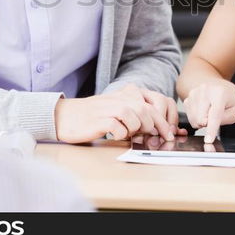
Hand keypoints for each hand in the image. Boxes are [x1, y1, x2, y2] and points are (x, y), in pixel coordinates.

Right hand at [55, 84, 183, 142]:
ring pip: (137, 119)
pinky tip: (114, 135)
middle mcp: (120, 98)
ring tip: (127, 133)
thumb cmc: (93, 116)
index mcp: (126, 94)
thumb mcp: (116, 109)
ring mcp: (110, 107)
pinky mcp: (101, 120)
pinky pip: (121, 129)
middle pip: (147, 112)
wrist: (65, 116)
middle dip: (155, 129)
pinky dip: (122, 135)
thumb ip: (135, 114)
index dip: (164, 122)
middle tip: (154, 140)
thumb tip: (156, 129)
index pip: (152, 105)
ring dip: (136, 131)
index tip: (169, 135)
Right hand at [183, 80, 234, 142]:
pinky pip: (189, 116)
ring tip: (209, 114)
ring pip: (194, 119)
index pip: (215, 114)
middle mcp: (205, 90)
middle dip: (207, 124)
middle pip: (201, 118)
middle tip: (215, 118)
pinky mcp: (188, 97)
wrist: (219, 87)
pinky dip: (196, 118)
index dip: (211, 129)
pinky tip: (202, 112)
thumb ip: (224, 119)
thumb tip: (208, 125)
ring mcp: (195, 92)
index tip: (208, 140)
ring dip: (202, 122)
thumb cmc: (229, 99)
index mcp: (220, 93)